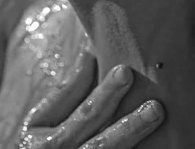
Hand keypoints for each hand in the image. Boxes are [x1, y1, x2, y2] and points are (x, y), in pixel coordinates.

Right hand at [18, 65, 163, 147]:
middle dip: (128, 122)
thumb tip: (90, 55)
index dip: (104, 94)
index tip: (126, 71)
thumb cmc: (36, 144)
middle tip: (154, 104)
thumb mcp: (40, 119)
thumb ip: (65, 92)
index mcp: (46, 141)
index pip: (83, 114)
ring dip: (135, 137)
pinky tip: (158, 145)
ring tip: (156, 115)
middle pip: (101, 143)